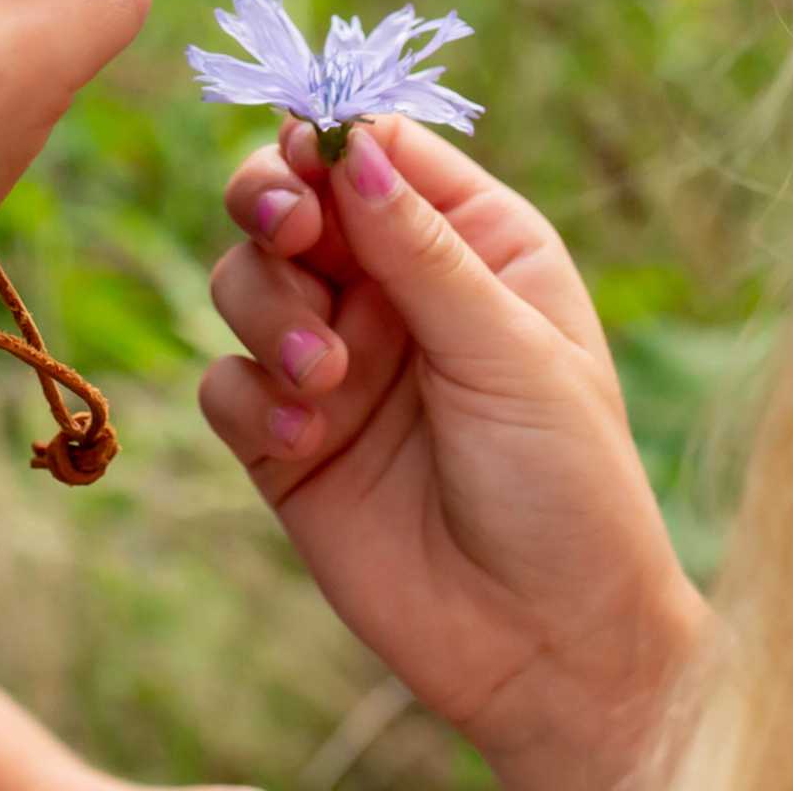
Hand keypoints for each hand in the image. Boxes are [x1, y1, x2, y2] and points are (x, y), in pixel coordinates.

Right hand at [202, 116, 708, 790]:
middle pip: (289, 198)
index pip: (378, 150)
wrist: (549, 652)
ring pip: (244, 279)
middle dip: (270, 203)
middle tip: (289, 235)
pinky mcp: (286, 437)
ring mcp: (334, 359)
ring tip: (327, 378)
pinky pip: (224, 380)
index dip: (330, 140)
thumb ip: (421, 248)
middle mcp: (393, 287)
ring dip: (268, 313)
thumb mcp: (508, 351)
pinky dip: (252, 396)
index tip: (307, 158)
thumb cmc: (568, 487)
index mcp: (470, 243)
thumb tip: (350, 142)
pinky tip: (307, 438)